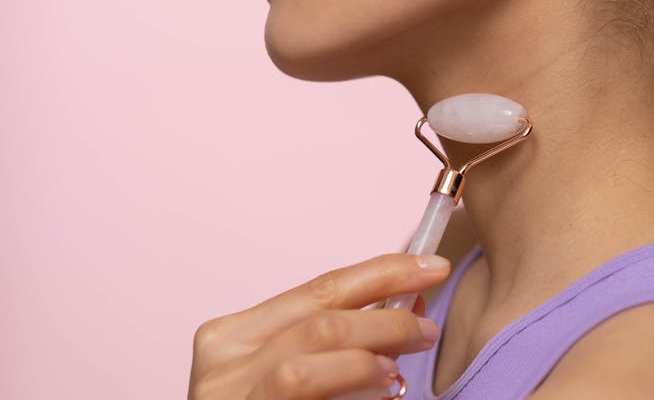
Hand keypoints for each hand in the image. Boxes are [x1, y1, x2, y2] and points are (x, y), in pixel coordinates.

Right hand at [189, 253, 451, 399]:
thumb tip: (408, 305)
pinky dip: (351, 392)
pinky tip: (379, 395)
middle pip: (320, 323)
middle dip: (386, 321)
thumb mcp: (284, 371)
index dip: (382, 273)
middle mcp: (222, 366)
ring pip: (305, 366)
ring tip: (397, 373)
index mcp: (231, 336)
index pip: (319, 290)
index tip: (431, 266)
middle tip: (426, 331)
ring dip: (367, 361)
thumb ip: (332, 341)